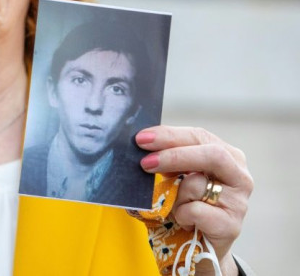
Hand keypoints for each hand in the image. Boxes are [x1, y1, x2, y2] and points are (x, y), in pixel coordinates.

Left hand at [137, 126, 252, 275]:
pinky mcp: (231, 225)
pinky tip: (185, 221)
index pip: (199, 136)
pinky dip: (181, 214)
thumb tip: (142, 144)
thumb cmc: (186, 204)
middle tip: (145, 162)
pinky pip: (195, 211)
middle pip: (211, 154)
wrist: (198, 247)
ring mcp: (239, 201)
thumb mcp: (177, 176)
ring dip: (175, 195)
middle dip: (174, 155)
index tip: (142, 139)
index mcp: (227, 155)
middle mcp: (239, 176)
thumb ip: (169, 159)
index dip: (170, 135)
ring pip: (198, 184)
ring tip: (175, 205)